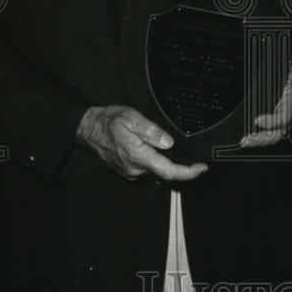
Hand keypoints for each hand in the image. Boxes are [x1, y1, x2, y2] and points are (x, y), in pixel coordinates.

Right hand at [76, 105, 207, 182]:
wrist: (88, 129)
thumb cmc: (109, 121)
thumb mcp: (131, 118)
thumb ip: (151, 131)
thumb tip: (169, 143)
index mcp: (139, 157)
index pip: (168, 171)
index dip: (188, 173)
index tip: (203, 168)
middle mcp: (136, 170)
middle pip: (165, 173)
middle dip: (181, 167)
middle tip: (195, 157)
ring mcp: (131, 173)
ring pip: (156, 171)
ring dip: (168, 164)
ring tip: (176, 150)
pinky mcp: (128, 171)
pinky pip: (148, 169)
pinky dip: (157, 163)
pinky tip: (159, 152)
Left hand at [239, 60, 291, 146]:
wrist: (282, 83)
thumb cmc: (287, 81)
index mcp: (291, 108)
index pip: (283, 119)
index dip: (272, 122)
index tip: (257, 120)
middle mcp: (285, 119)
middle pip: (276, 134)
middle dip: (262, 139)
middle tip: (247, 139)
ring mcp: (277, 124)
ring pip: (269, 138)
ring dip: (257, 141)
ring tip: (244, 141)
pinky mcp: (269, 127)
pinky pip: (264, 136)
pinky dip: (254, 140)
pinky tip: (244, 140)